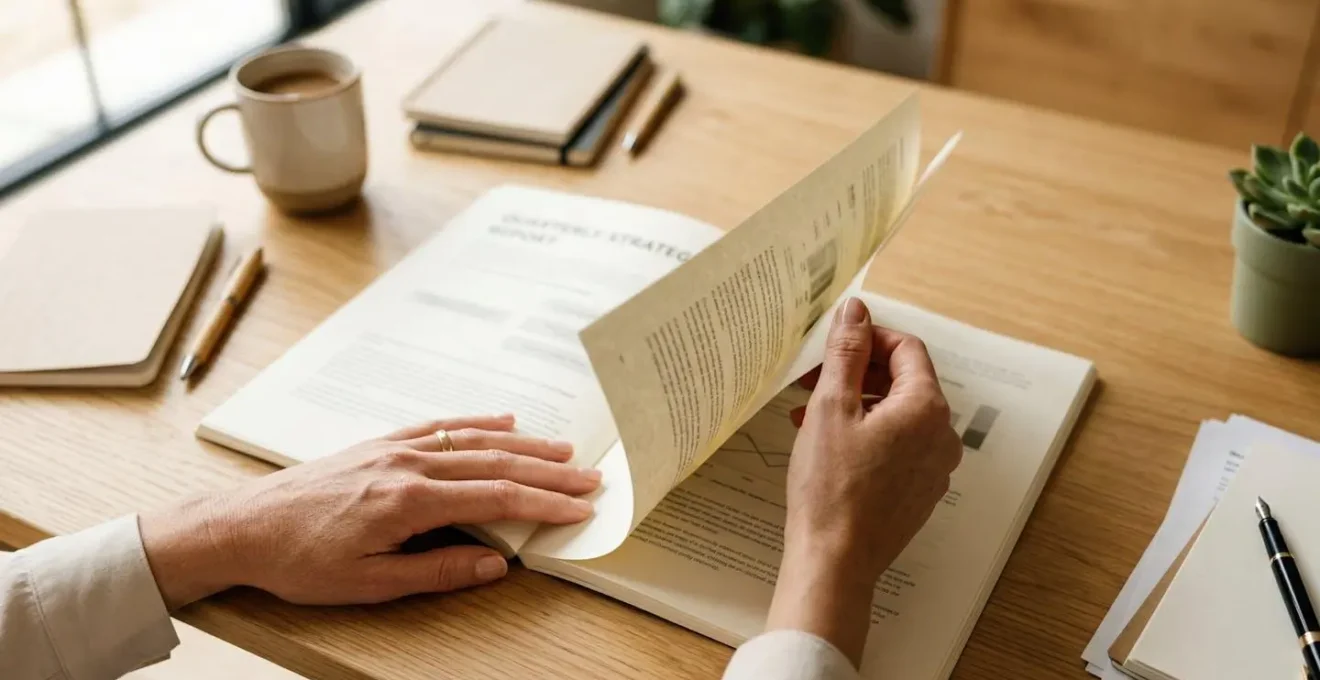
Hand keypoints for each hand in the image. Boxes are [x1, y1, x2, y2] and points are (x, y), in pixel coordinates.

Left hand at [140, 414, 599, 609]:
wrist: (244, 525)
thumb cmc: (300, 560)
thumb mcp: (369, 584)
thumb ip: (437, 572)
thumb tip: (495, 566)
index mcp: (410, 502)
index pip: (496, 499)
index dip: (544, 504)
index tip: (580, 508)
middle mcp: (409, 465)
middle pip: (497, 465)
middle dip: (549, 472)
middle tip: (590, 478)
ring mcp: (396, 448)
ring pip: (474, 440)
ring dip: (524, 444)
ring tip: (564, 450)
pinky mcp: (381, 442)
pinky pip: (440, 426)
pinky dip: (477, 422)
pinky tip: (503, 421)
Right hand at [767, 297, 961, 664]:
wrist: (834, 560)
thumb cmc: (831, 488)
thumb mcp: (831, 406)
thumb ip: (847, 353)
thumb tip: (857, 312)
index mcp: (926, 409)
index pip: (907, 349)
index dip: (869, 338)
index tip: (835, 344)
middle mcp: (941, 436)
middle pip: (904, 383)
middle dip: (858, 374)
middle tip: (813, 380)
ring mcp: (934, 468)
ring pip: (898, 417)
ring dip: (857, 406)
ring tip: (809, 415)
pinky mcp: (918, 493)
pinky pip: (897, 448)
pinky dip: (866, 436)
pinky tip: (827, 446)